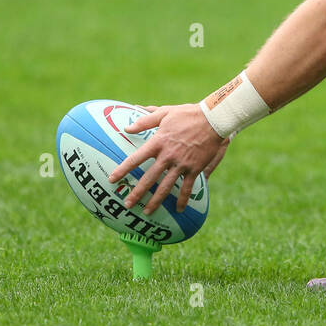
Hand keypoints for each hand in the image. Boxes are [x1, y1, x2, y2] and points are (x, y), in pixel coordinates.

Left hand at [108, 104, 228, 214]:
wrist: (212, 119)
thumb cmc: (187, 114)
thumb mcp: (164, 113)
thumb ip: (144, 121)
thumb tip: (126, 128)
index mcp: (158, 142)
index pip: (136, 159)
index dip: (123, 170)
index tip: (112, 179)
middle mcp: (168, 156)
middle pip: (149, 178)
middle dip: (137, 192)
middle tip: (127, 204)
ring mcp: (181, 164)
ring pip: (166, 187)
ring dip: (156, 201)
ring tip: (147, 212)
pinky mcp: (194, 169)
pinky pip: (187, 187)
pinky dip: (182, 199)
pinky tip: (178, 209)